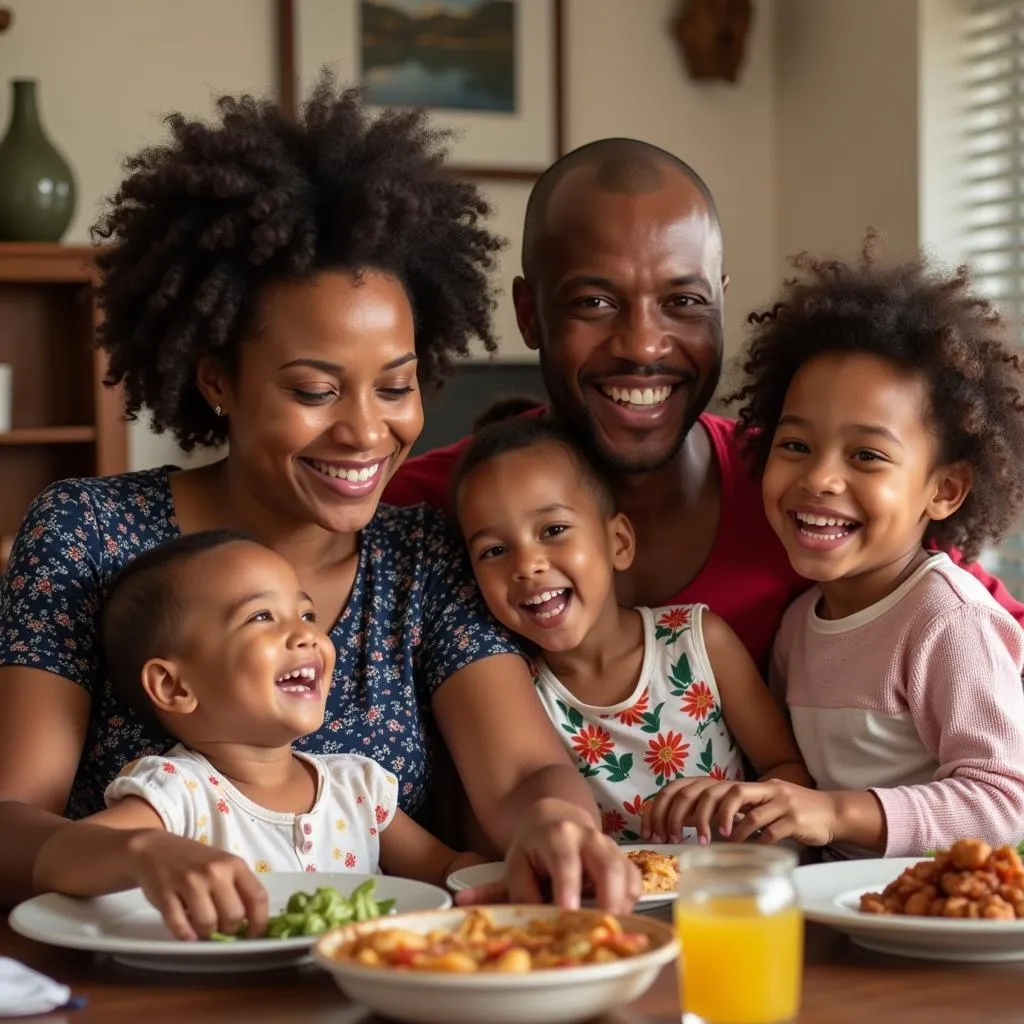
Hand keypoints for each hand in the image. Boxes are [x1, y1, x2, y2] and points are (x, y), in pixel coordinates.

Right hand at [125, 830, 269, 940]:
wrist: (155, 849)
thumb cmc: (195, 861)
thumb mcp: (223, 866)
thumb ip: (238, 888)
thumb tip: (251, 924)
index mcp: (234, 864)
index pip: (258, 897)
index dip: (259, 922)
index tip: (253, 934)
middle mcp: (215, 872)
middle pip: (234, 916)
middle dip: (229, 930)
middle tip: (221, 928)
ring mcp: (190, 882)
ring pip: (208, 924)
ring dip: (206, 934)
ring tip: (202, 927)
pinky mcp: (166, 895)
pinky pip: (180, 927)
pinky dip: (185, 935)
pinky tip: (186, 931)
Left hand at [454, 805, 640, 913]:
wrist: (555, 816)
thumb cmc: (532, 847)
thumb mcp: (514, 863)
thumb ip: (496, 889)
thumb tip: (465, 903)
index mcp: (556, 836)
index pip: (564, 862)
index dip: (568, 887)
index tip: (568, 914)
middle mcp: (587, 836)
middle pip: (607, 864)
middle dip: (609, 897)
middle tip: (603, 929)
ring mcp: (609, 846)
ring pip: (626, 872)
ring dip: (622, 903)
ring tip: (612, 930)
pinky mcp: (623, 859)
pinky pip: (635, 881)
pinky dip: (630, 902)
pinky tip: (617, 918)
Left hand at [642, 777, 735, 843]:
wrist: (760, 799)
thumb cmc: (724, 811)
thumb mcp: (699, 814)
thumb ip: (682, 818)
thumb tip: (657, 834)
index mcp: (690, 785)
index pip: (665, 793)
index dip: (654, 813)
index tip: (649, 835)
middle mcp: (704, 782)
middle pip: (682, 795)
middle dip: (673, 818)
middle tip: (672, 840)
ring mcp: (723, 785)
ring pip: (706, 796)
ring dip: (701, 820)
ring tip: (701, 841)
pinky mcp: (743, 790)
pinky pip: (732, 800)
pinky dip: (726, 816)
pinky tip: (724, 833)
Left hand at [647, 779, 837, 846]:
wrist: (831, 812)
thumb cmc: (789, 814)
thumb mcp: (758, 806)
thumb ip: (732, 812)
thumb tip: (695, 821)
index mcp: (747, 786)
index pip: (705, 786)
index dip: (683, 803)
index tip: (668, 827)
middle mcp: (761, 788)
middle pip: (723, 791)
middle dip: (703, 815)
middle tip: (696, 837)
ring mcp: (780, 801)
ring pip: (747, 807)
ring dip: (732, 827)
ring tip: (722, 841)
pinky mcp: (796, 818)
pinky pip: (772, 829)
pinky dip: (758, 839)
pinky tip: (752, 849)